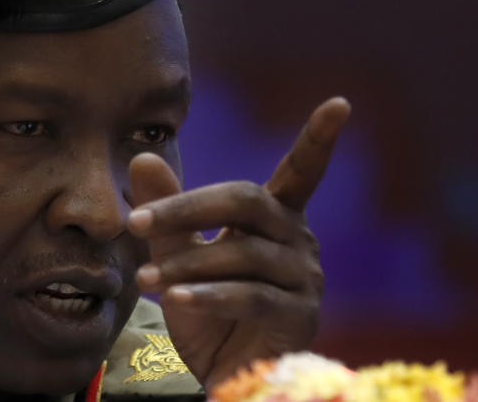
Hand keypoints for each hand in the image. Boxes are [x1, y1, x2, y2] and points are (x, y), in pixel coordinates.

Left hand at [127, 97, 350, 389]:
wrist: (223, 374)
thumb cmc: (208, 310)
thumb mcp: (178, 256)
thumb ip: (167, 212)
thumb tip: (143, 157)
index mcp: (276, 217)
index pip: (300, 171)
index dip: (319, 139)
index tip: (340, 103)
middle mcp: (298, 240)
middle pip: (249, 201)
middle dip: (188, 207)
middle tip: (137, 221)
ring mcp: (304, 278)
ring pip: (242, 253)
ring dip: (187, 265)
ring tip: (145, 279)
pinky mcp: (300, 316)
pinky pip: (251, 296)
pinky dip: (208, 296)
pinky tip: (175, 300)